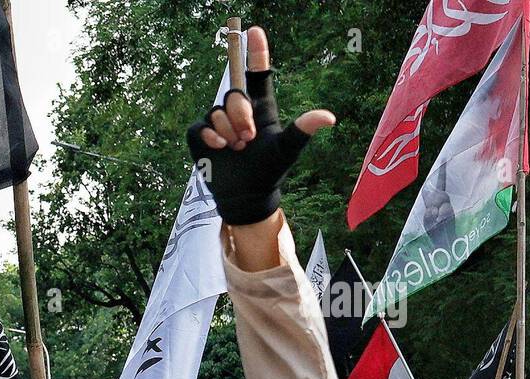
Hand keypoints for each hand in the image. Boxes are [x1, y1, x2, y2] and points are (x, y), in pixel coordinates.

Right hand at [186, 27, 334, 224]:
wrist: (246, 195)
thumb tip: (329, 117)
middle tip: (248, 137)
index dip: (256, 52)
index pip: (257, 74)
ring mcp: (218, 124)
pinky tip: (219, 148)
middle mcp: (238, 112)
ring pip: (216, 111)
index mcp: (261, 108)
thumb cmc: (269, 171)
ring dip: (227, 131)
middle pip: (234, 94)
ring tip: (237, 148)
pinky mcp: (201, 137)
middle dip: (240, 114)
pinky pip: (200, 126)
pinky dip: (210, 136)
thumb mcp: (287, 150)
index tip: (254, 31)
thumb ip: (303, 129)